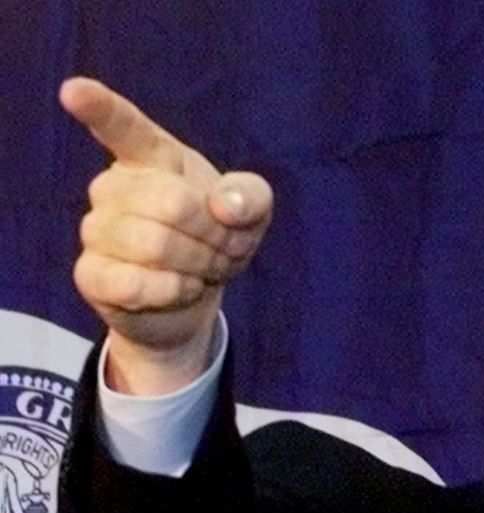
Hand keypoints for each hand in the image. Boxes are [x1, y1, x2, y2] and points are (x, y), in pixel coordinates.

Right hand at [60, 77, 272, 392]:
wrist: (197, 292)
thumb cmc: (217, 235)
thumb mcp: (251, 211)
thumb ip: (249, 196)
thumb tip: (224, 206)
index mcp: (149, 156)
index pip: (122, 125)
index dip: (98, 107)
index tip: (73, 90)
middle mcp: (113, 186)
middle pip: (172, 205)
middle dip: (215, 234)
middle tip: (223, 246)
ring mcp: (96, 229)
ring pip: (155, 245)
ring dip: (198, 263)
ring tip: (203, 266)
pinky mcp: (91, 275)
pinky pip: (133, 284)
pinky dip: (174, 290)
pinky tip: (181, 287)